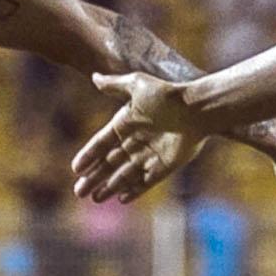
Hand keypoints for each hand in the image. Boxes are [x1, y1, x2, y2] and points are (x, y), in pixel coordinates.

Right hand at [71, 73, 195, 202]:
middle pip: (110, 163)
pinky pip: (146, 182)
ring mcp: (151, 155)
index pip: (101, 143)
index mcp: (127, 123)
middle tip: (79, 192)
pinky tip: (121, 199)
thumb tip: (95, 77)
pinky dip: (135, 191)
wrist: (199, 110)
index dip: (88, 156)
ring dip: (110, 187)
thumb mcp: (137, 85)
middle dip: (94, 177)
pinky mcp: (166, 166)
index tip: (76, 168)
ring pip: (125, 175)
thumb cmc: (168, 96)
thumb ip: (115, 84)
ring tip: (95, 198)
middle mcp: (137, 140)